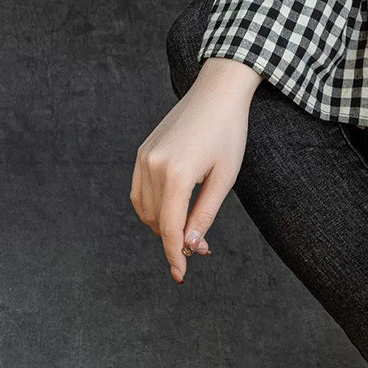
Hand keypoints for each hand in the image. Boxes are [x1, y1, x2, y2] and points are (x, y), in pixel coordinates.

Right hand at [131, 57, 262, 282]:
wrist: (216, 92)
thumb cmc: (228, 133)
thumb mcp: (224, 178)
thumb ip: (204, 214)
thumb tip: (191, 244)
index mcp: (176, 174)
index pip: (170, 229)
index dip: (175, 256)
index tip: (180, 276)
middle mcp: (153, 166)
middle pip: (158, 222)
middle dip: (177, 241)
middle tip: (203, 248)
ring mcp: (144, 158)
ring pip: (145, 210)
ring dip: (164, 227)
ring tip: (190, 231)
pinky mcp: (143, 152)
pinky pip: (139, 192)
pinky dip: (153, 209)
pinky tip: (173, 213)